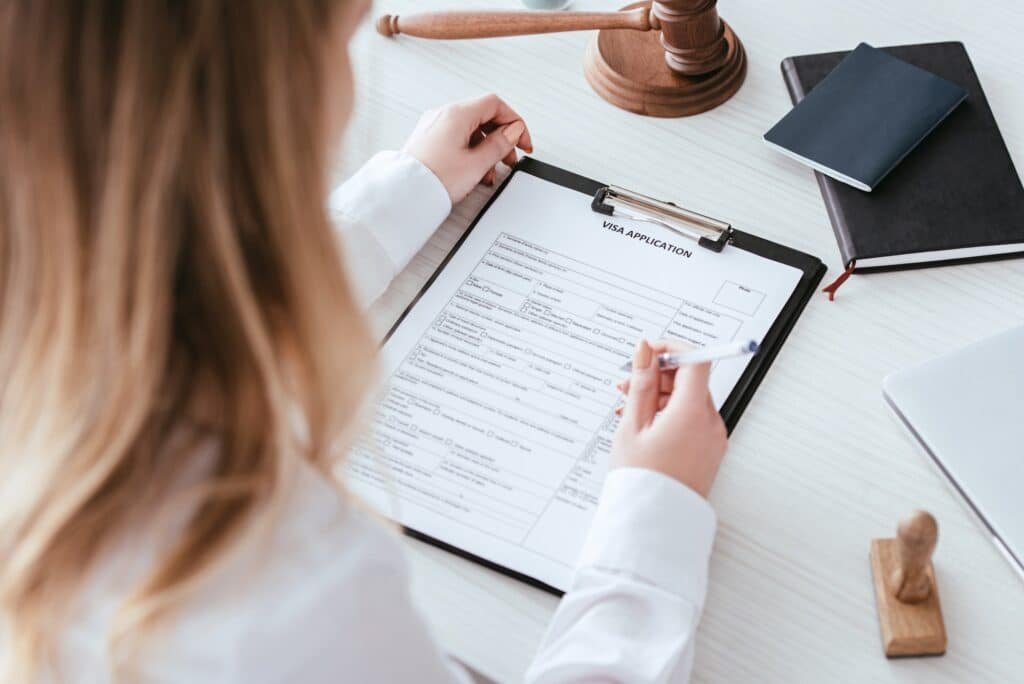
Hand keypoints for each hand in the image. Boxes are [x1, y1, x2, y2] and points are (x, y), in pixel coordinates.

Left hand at [402, 94, 532, 203]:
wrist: (404, 195)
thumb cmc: (433, 179)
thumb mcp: (476, 164)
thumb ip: (499, 145)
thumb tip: (512, 132)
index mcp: (456, 114)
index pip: (495, 104)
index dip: (514, 122)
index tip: (522, 141)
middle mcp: (443, 115)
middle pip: (483, 116)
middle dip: (501, 138)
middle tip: (510, 158)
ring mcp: (434, 126)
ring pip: (471, 130)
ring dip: (487, 148)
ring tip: (491, 171)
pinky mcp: (429, 140)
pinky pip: (457, 138)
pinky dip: (471, 151)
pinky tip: (474, 171)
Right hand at [610, 340, 727, 497]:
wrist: (653, 524)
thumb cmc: (641, 481)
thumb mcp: (633, 424)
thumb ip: (642, 382)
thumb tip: (646, 351)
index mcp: (693, 413)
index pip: (696, 360)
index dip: (672, 348)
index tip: (649, 351)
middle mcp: (710, 423)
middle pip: (690, 380)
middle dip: (659, 375)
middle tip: (628, 383)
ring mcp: (712, 438)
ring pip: (689, 399)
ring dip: (660, 394)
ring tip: (629, 406)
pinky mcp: (708, 450)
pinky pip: (691, 419)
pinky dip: (669, 413)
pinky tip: (644, 422)